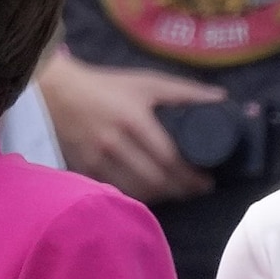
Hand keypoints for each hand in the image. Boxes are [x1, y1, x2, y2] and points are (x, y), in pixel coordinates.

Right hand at [39, 51, 225, 202]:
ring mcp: (96, 159)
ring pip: (135, 191)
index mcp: (133, 121)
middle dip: (181, 190)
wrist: (57, 93)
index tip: (207, 180)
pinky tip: (147, 190)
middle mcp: (114, 144)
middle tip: (196, 189)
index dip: (192, 176)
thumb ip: (184, 92)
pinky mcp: (83, 168)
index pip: (169, 159)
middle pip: (155, 181)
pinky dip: (136, 194)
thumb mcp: (147, 82)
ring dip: (160, 196)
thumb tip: (222, 100)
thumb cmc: (106, 87)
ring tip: (175, 191)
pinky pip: (115, 190)